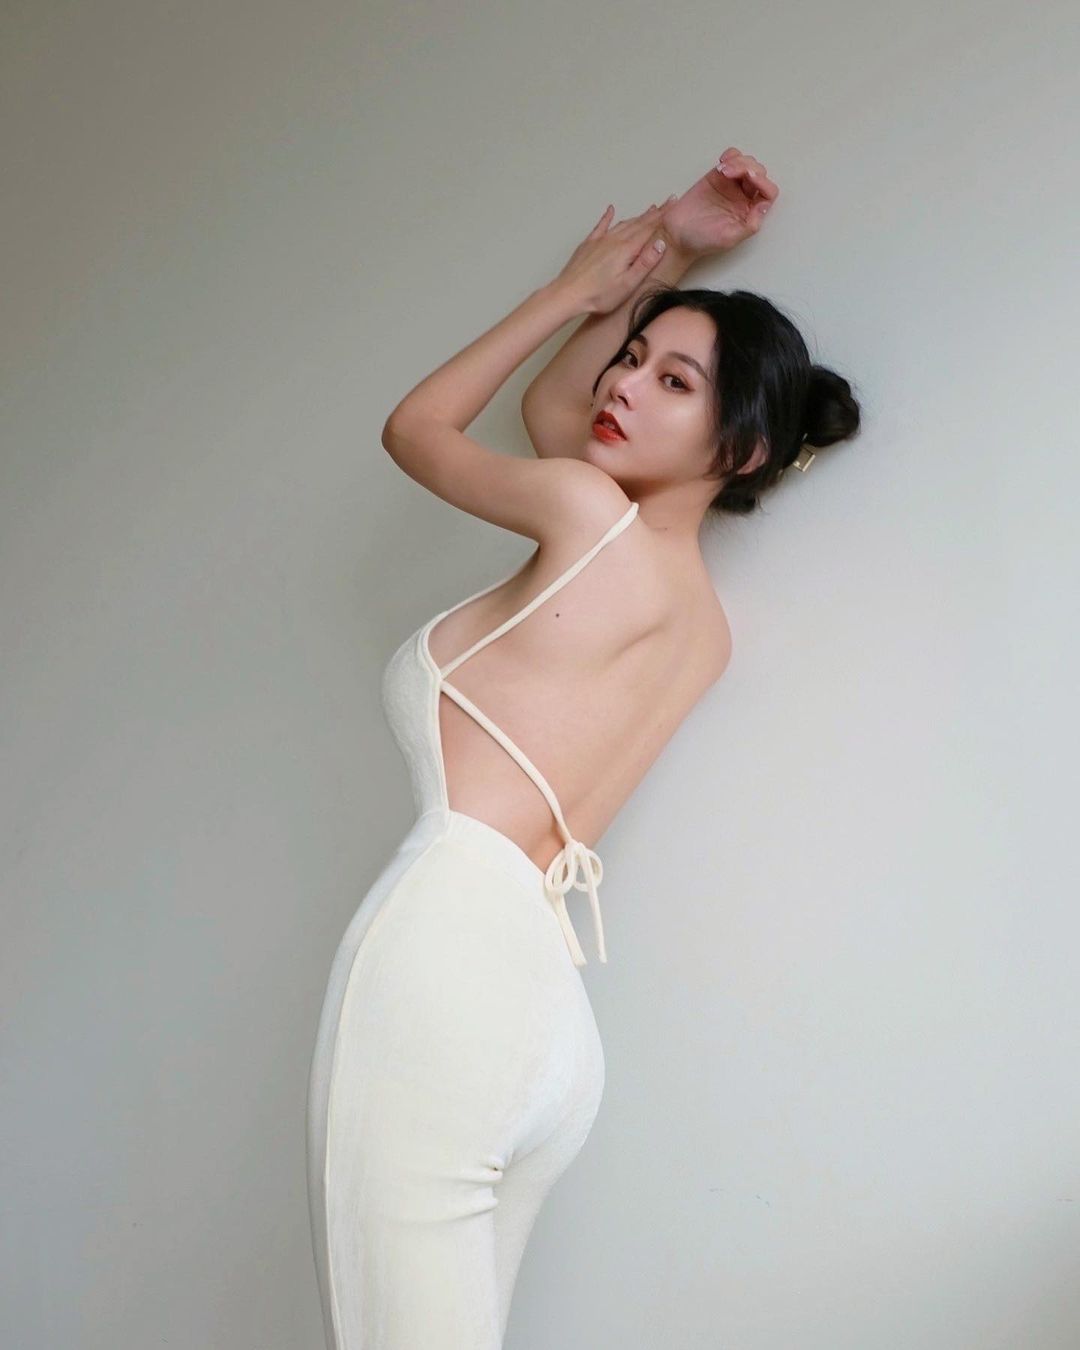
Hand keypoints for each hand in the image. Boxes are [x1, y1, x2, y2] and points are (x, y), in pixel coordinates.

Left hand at [550, 203, 669, 315]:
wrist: (568, 294)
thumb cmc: (598, 295)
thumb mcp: (627, 284)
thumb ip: (645, 263)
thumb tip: (660, 243)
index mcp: (626, 249)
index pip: (650, 229)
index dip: (663, 216)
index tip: (673, 205)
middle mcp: (614, 240)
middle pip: (638, 223)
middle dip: (654, 213)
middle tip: (667, 202)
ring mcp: (600, 240)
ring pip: (623, 223)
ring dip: (637, 216)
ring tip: (649, 209)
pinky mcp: (588, 245)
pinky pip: (601, 226)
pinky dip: (607, 217)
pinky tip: (611, 209)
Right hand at [658, 148, 778, 258]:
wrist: (675, 234)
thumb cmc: (700, 241)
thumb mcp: (729, 238)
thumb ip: (750, 224)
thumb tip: (764, 206)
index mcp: (750, 213)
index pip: (768, 192)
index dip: (762, 182)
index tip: (748, 178)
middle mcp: (744, 198)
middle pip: (758, 173)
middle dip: (747, 168)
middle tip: (729, 173)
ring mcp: (731, 186)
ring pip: (747, 163)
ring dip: (738, 161)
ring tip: (722, 170)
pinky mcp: (717, 177)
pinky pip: (732, 159)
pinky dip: (731, 156)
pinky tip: (723, 163)